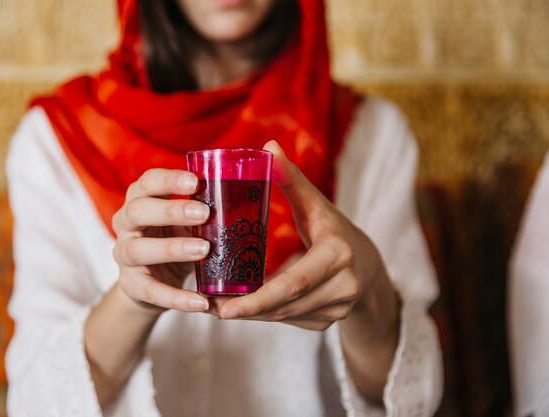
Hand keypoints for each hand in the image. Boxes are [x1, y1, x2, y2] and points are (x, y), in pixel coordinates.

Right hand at [112, 168, 210, 312]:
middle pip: (137, 211)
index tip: (196, 181)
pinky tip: (201, 302)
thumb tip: (251, 205)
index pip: (148, 182)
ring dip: (172, 249)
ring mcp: (124, 254)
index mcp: (141, 199)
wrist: (152, 281)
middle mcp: (126, 223)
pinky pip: (151, 291)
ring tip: (203, 250)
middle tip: (204, 213)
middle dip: (170, 211)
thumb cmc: (174, 238)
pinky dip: (177, 298)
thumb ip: (205, 212)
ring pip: (138, 250)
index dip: (168, 180)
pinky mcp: (131, 284)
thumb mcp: (186, 221)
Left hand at [215, 141, 385, 330]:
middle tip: (210, 308)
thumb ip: (291, 179)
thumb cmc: (333, 229)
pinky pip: (291, 321)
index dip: (258, 299)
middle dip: (246, 310)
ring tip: (217, 308)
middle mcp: (344, 286)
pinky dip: (265, 316)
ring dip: (251, 315)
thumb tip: (268, 145)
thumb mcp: (315, 204)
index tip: (223, 308)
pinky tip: (243, 309)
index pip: (294, 282)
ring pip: (285, 317)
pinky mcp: (330, 321)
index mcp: (337, 254)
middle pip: (286, 305)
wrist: (367, 264)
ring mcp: (339, 308)